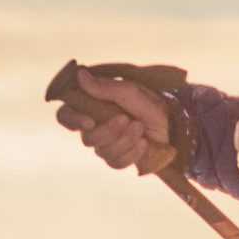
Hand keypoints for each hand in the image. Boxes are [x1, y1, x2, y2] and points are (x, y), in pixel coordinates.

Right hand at [58, 70, 173, 173]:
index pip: (65, 116)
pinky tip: (144, 144)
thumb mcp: (130, 91)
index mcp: (90, 107)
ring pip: (102, 152)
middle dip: (110, 131)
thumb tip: (80, 75)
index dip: (72, 121)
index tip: (90, 121)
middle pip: (87, 138)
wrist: (173, 124)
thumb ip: (105, 87)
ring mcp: (105, 144)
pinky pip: (115, 163)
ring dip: (125, 140)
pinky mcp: (118, 157)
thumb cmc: (150, 103)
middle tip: (128, 119)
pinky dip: (131, 154)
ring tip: (141, 127)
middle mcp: (93, 126)